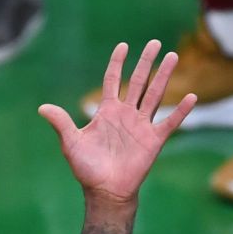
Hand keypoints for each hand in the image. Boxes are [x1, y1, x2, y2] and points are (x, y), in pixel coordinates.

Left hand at [38, 40, 194, 204]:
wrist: (105, 191)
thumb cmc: (87, 168)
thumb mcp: (71, 143)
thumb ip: (61, 123)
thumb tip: (42, 108)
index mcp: (107, 112)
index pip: (113, 80)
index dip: (117, 63)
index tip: (123, 45)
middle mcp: (126, 114)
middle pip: (138, 82)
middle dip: (146, 62)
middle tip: (155, 42)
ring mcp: (141, 125)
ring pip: (155, 95)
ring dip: (164, 76)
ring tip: (173, 56)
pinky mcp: (154, 140)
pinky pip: (170, 122)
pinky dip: (180, 110)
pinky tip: (191, 96)